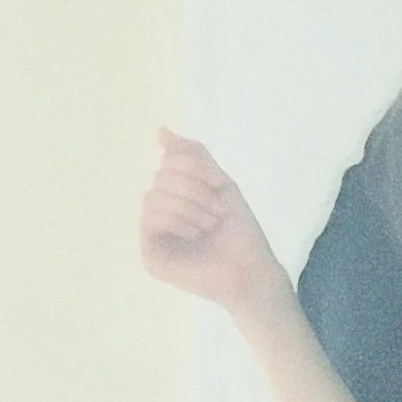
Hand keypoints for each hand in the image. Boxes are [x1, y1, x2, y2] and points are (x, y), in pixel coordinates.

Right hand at [138, 131, 284, 311]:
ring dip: (189, 208)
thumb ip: (193, 156)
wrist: (251, 269)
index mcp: (178, 194)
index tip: (217, 186)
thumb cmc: (240, 232)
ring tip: (208, 226)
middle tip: (216, 213)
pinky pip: (150, 218)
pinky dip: (177, 221)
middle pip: (160, 177)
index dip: (194, 167)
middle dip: (194, 191)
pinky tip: (195, 236)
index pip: (169, 161)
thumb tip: (161, 131)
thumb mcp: (220, 183)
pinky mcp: (150, 253)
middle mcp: (162, 212)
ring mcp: (153, 234)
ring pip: (152, 197)